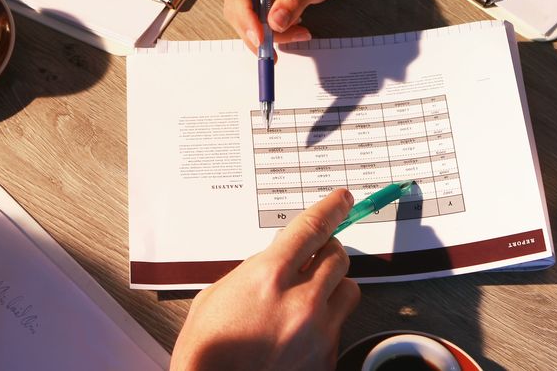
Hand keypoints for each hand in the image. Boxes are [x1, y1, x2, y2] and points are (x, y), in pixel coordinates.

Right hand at [170, 189, 359, 370]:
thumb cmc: (208, 347)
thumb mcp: (220, 292)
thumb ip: (256, 269)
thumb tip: (280, 258)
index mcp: (269, 276)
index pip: (312, 228)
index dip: (332, 208)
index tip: (342, 200)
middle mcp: (300, 301)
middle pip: (338, 256)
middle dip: (327, 251)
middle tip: (314, 257)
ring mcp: (318, 331)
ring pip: (349, 289)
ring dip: (333, 286)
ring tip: (309, 297)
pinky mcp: (326, 357)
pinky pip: (339, 326)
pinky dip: (325, 323)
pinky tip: (300, 331)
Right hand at [222, 0, 345, 53]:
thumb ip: (295, 0)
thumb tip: (275, 23)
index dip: (246, 16)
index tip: (260, 38)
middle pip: (236, 7)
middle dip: (260, 31)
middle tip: (290, 41)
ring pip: (242, 19)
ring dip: (267, 34)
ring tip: (298, 33)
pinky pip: (249, 21)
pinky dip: (268, 32)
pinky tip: (290, 29)